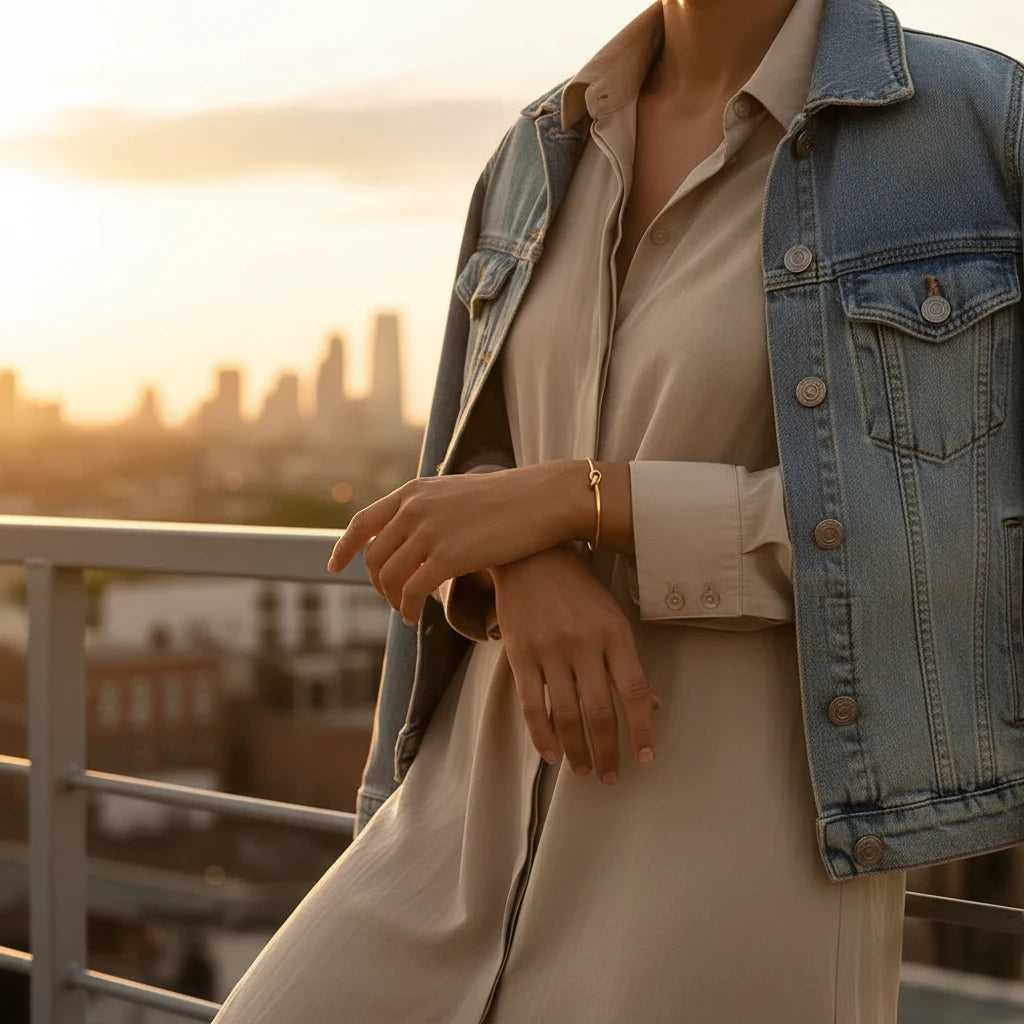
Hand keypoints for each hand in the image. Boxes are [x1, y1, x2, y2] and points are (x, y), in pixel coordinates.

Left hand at [325, 462, 583, 623]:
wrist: (544, 498)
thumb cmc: (512, 498)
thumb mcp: (460, 492)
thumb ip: (433, 508)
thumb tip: (419, 532)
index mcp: (415, 491)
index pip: (364, 522)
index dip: (346, 547)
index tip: (335, 566)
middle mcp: (414, 508)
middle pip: (374, 556)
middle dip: (377, 584)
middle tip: (391, 599)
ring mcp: (429, 531)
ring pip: (389, 576)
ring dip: (393, 600)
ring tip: (406, 612)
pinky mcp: (448, 556)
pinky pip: (412, 591)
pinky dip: (408, 608)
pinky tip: (415, 617)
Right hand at [492, 544, 661, 782]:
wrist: (530, 554)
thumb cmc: (577, 587)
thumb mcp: (612, 615)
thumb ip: (628, 661)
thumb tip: (650, 706)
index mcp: (614, 633)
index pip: (633, 692)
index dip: (641, 731)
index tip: (644, 759)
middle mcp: (584, 643)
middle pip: (599, 712)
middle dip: (606, 752)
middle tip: (610, 776)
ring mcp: (550, 650)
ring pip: (567, 715)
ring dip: (577, 751)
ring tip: (583, 770)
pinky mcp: (520, 654)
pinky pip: (532, 705)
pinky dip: (542, 735)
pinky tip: (551, 753)